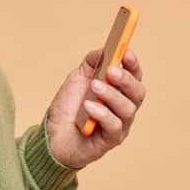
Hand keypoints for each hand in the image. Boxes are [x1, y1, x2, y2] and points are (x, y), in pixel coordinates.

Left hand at [45, 47, 145, 168]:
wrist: (52, 134)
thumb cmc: (68, 107)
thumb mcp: (77, 79)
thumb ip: (91, 63)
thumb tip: (105, 49)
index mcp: (119, 91)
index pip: (135, 76)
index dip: (133, 65)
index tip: (126, 53)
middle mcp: (123, 108)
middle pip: (137, 92)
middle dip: (125, 79)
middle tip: (110, 70)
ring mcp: (119, 125)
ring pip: (128, 109)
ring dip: (111, 95)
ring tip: (94, 86)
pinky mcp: (110, 140)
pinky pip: (114, 126)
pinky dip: (102, 113)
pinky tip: (88, 106)